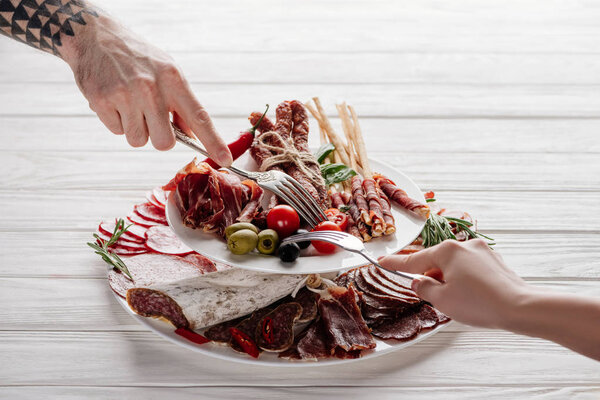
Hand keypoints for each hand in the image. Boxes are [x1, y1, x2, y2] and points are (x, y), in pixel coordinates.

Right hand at [61, 15, 231, 164]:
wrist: (95, 37)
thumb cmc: (138, 59)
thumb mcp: (167, 71)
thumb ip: (182, 103)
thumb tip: (194, 134)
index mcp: (173, 79)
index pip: (199, 117)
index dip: (213, 142)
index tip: (226, 160)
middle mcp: (151, 87)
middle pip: (164, 142)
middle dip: (159, 137)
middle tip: (151, 118)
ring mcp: (125, 95)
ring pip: (138, 140)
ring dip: (136, 129)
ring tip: (130, 104)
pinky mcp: (102, 101)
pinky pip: (117, 132)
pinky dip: (117, 121)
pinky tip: (115, 100)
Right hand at [378, 239, 530, 328]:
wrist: (521, 308)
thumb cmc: (480, 303)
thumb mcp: (442, 300)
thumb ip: (425, 289)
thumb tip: (420, 282)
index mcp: (447, 251)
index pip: (414, 259)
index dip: (396, 264)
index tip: (381, 261)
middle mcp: (464, 245)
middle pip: (436, 261)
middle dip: (431, 278)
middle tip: (432, 296)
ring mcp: (482, 251)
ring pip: (454, 266)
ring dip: (449, 280)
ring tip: (459, 302)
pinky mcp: (495, 262)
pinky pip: (471, 269)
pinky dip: (466, 281)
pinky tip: (472, 297)